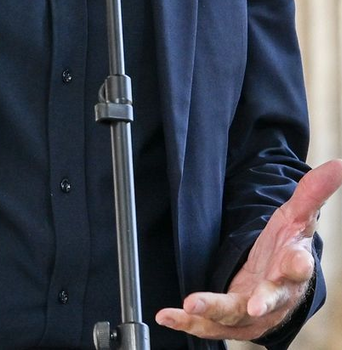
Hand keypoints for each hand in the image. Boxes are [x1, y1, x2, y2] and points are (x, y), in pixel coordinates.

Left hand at [155, 159, 341, 342]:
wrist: (277, 284)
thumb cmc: (287, 249)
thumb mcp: (297, 219)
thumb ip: (312, 193)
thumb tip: (338, 164)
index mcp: (293, 268)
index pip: (300, 265)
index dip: (299, 263)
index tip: (299, 260)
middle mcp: (275, 295)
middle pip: (271, 299)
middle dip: (262, 301)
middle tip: (255, 303)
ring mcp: (253, 311)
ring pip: (236, 315)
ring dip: (213, 311)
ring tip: (191, 305)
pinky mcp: (231, 320)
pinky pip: (209, 325)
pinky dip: (188, 323)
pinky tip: (167, 316)